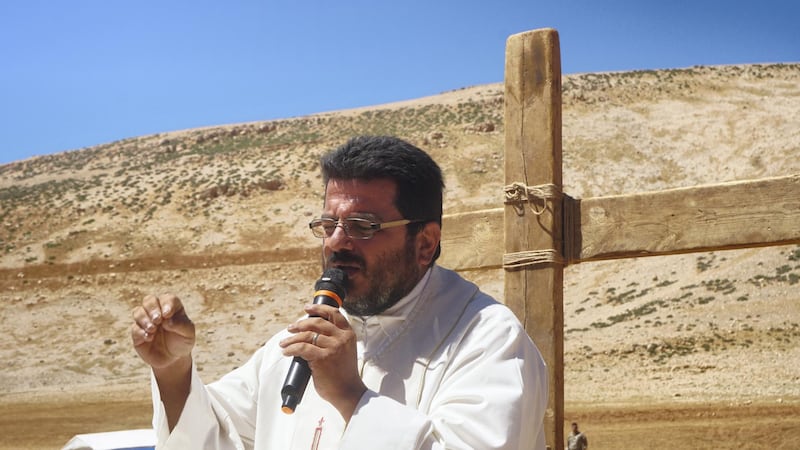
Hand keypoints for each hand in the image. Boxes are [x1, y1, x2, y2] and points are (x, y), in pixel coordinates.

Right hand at [130, 294, 195, 369]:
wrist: (174, 359)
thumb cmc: (183, 342)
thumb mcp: (188, 333)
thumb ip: (180, 324)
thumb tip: (167, 320)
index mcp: (171, 307)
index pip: (167, 298)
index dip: (166, 304)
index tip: (167, 314)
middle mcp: (157, 311)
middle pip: (149, 300)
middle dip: (152, 308)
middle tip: (158, 320)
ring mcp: (146, 321)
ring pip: (138, 311)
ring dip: (144, 319)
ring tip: (153, 329)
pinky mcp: (137, 334)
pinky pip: (134, 328)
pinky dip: (141, 332)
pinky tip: (149, 338)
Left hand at [280, 304, 366, 421]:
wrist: (348, 391)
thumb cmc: (343, 373)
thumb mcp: (345, 350)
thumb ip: (334, 339)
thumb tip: (310, 332)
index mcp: (348, 334)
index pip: (334, 313)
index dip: (319, 308)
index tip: (307, 308)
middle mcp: (341, 338)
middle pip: (317, 323)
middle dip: (300, 324)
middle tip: (291, 328)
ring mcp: (332, 347)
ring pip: (306, 335)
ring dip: (291, 339)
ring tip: (284, 343)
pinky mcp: (322, 358)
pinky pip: (301, 348)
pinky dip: (291, 349)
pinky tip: (287, 352)